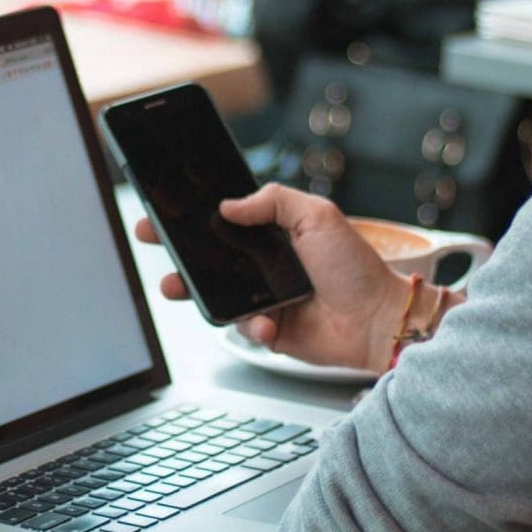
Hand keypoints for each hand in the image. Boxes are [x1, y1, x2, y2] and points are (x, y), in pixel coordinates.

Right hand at [134, 184, 410, 373]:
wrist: (378, 319)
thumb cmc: (356, 267)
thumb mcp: (318, 216)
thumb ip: (273, 201)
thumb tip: (228, 205)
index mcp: (276, 234)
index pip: (226, 221)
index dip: (195, 216)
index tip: (165, 210)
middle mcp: (267, 264)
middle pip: (212, 256)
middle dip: (178, 250)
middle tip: (153, 240)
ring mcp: (267, 297)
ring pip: (218, 294)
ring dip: (194, 290)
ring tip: (176, 286)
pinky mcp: (271, 330)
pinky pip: (244, 328)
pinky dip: (251, 326)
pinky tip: (268, 322)